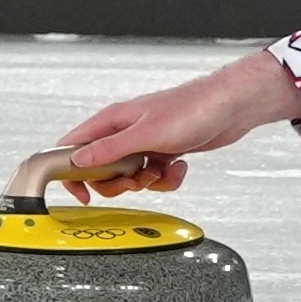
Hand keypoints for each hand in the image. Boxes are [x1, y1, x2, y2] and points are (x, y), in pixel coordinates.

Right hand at [14, 50, 300, 201]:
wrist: (229, 108)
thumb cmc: (191, 108)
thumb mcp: (145, 134)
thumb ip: (110, 149)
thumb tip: (78, 160)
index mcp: (112, 121)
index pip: (74, 147)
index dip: (70, 172)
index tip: (81, 193)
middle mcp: (125, 132)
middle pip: (101, 169)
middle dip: (117, 183)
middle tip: (133, 180)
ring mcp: (144, 143)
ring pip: (129, 177)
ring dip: (145, 183)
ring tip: (159, 171)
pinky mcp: (163, 153)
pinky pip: (154, 177)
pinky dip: (166, 179)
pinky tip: (177, 167)